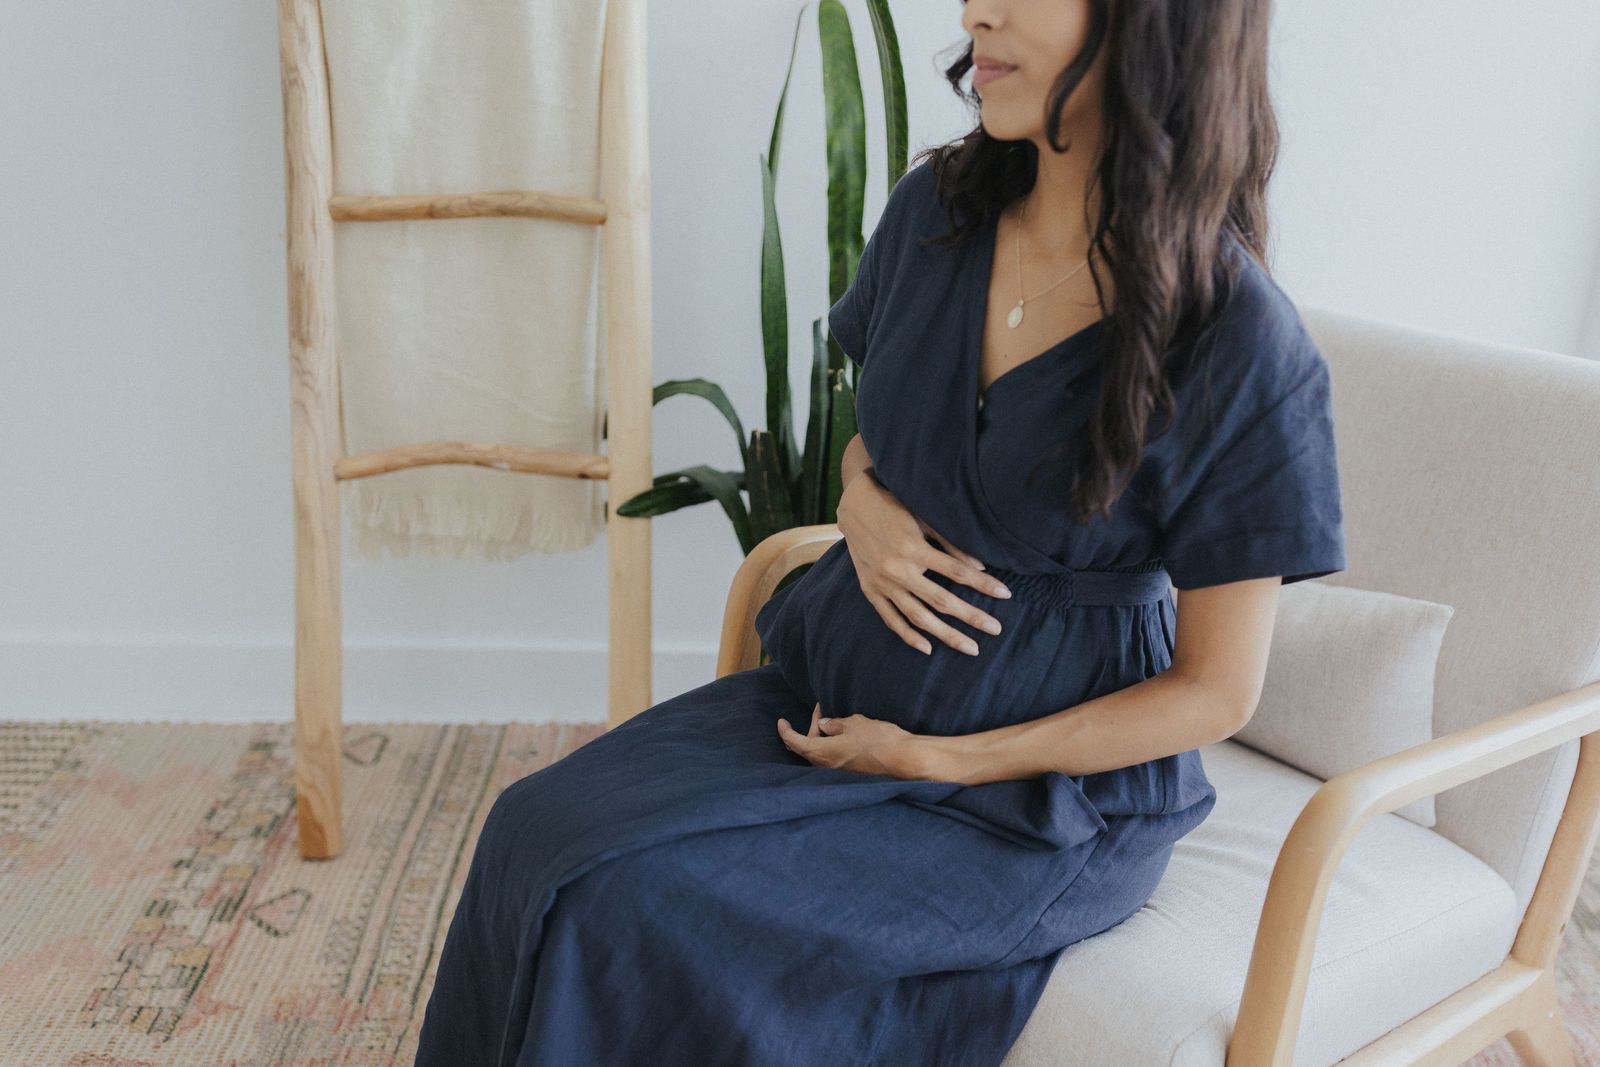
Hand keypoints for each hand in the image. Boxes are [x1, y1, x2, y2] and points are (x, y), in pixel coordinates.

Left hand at [777, 703, 929, 779]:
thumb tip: (823, 725)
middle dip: (809, 729)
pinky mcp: (850, 773)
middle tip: (820, 711)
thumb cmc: (878, 739)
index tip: (781, 722)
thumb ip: (834, 724)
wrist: (903, 759)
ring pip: (820, 753)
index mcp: (822, 753)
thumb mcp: (853, 724)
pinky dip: (832, 745)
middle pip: (807, 748)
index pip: (795, 742)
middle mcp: (826, 766)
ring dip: (822, 737)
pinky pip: (833, 758)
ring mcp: (838, 772)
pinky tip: (843, 734)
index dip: (785, 731)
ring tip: (833, 720)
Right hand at [837, 471, 1012, 656]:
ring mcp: (882, 583)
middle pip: (941, 600)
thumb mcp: (923, 517)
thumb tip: (978, 567)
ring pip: (918, 616)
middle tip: (996, 629)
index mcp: (913, 548)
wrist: (853, 506)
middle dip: (971, 616)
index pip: (956, 571)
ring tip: (971, 648)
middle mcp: (898, 569)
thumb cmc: (894, 507)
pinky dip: (908, 635)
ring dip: (946, 635)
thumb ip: (949, 543)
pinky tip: (928, 648)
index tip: (1005, 594)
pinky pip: (891, 619)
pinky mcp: (871, 591)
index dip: (982, 584)